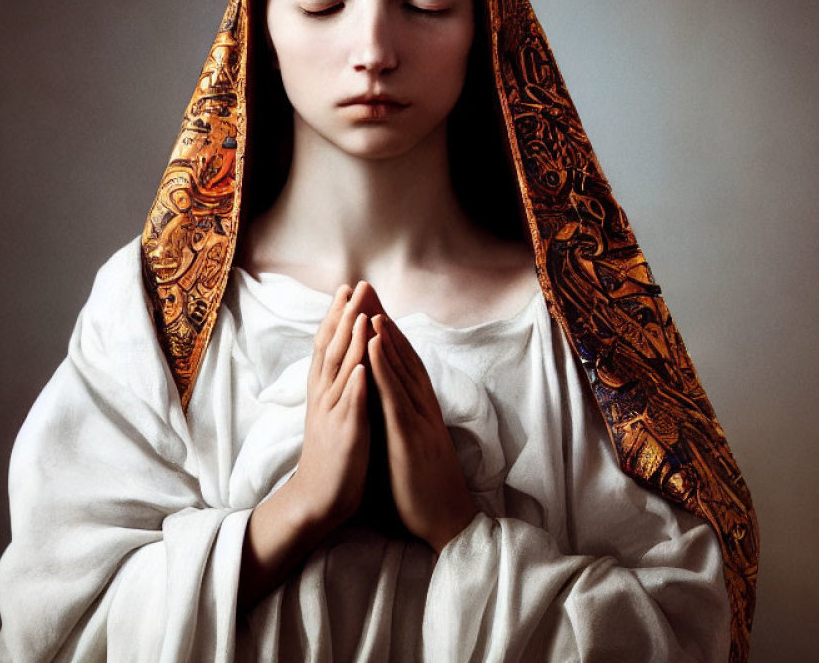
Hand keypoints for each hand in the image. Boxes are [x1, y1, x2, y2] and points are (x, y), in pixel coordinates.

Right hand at [289, 283, 373, 531]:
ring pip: (341, 371)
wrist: (318, 499)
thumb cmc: (333, 456)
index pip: (328, 345)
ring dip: (350, 340)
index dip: (336, 316)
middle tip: (352, 286)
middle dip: (343, 316)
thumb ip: (340, 385)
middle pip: (331, 348)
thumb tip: (349, 359)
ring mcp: (335, 414)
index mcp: (325, 391)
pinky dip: (357, 384)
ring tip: (359, 312)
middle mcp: (326, 396)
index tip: (345, 288)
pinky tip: (364, 366)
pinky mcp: (347, 434)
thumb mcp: (334, 413)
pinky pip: (351, 406)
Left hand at [368, 312, 477, 552]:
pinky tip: (373, 344)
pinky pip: (395, 394)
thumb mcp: (410, 447)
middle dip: (387, 325)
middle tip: (370, 294)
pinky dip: (384, 366)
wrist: (448, 524)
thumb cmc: (424, 490)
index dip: (391, 337)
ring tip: (370, 307)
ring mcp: (419, 420)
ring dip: (386, 337)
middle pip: (405, 358)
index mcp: (421, 412)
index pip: (406, 366)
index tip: (374, 310)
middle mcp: (423, 409)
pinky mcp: (411, 435)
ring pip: (402, 370)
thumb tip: (381, 406)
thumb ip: (399, 423)